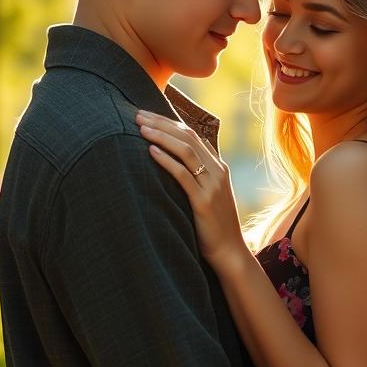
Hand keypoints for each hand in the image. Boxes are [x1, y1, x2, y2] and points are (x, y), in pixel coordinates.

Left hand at [136, 110, 247, 271]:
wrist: (229, 252)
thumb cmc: (213, 225)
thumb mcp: (208, 195)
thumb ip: (197, 176)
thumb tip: (173, 162)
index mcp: (219, 166)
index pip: (192, 134)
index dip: (168, 122)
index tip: (147, 115)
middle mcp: (218, 170)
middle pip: (187, 137)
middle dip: (161, 123)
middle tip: (137, 115)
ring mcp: (213, 185)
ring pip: (186, 150)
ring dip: (161, 136)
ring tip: (140, 128)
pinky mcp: (204, 201)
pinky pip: (183, 174)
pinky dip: (166, 160)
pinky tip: (150, 151)